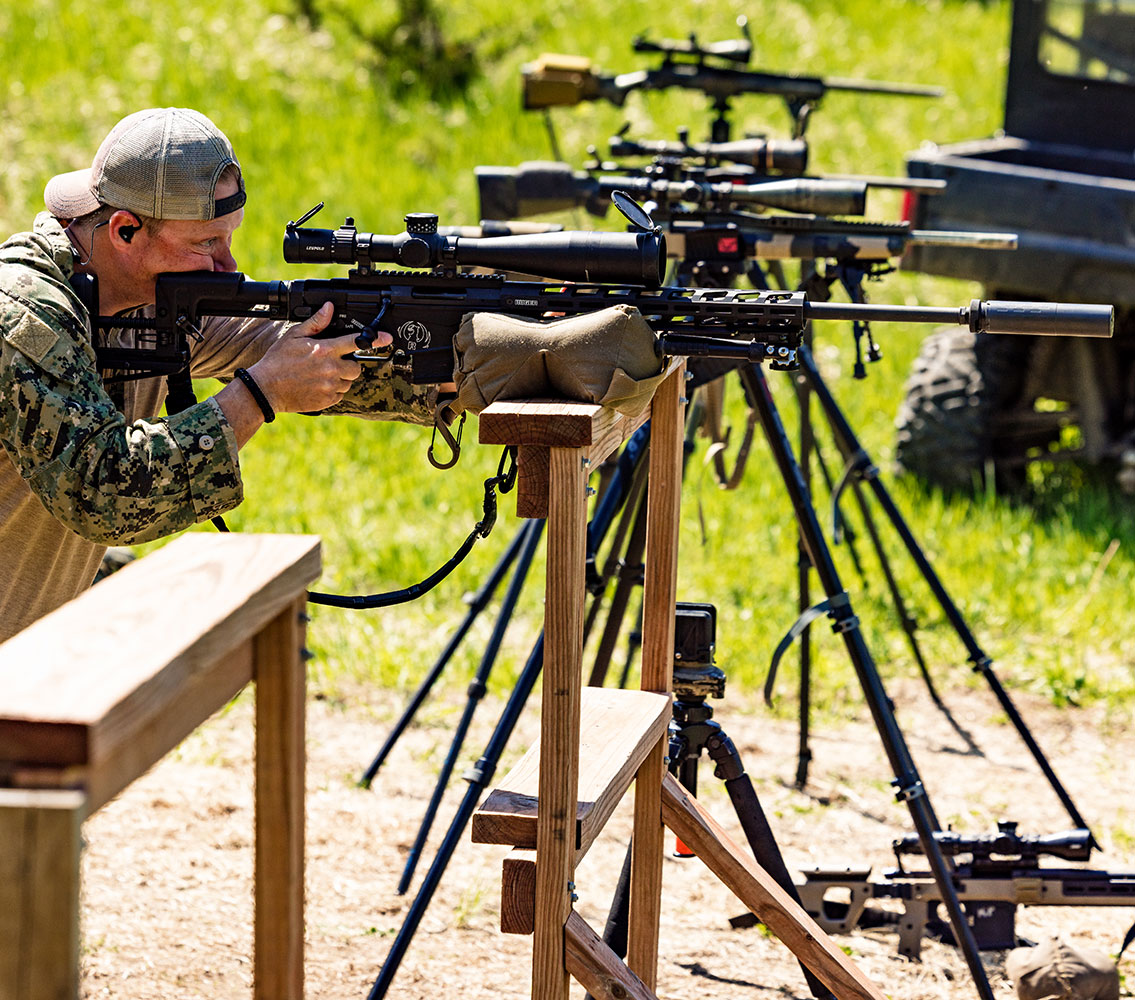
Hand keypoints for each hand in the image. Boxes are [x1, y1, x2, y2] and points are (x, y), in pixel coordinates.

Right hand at [247, 302, 384, 413]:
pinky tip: (317, 385)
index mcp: (325, 350)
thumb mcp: (294, 336)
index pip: (356, 342)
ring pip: (348, 382)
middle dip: (348, 365)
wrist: (266, 389)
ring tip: (320, 374)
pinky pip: (340, 395)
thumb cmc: (278, 361)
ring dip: (340, 378)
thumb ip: (316, 323)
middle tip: (332, 363)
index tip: (386, 338)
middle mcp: (331, 369)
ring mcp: (330, 386)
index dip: (375, 339)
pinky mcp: (327, 400)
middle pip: (356, 367)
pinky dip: (333, 390)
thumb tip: (329, 308)